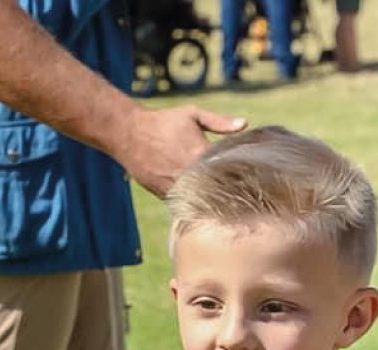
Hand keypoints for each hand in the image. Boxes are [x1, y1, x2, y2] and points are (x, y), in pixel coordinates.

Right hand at [124, 105, 246, 197]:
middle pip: (216, 190)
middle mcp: (188, 174)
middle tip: (241, 197)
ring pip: (199, 201)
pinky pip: (183, 204)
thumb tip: (244, 124)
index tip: (249, 180)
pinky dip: (192, 203)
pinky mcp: (164, 195)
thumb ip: (219, 122)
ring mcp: (175, 187)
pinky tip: (201, 204)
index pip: (228, 171)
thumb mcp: (192, 115)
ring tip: (223, 204)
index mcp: (200, 154)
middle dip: (227, 192)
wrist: (128, 132)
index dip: (239, 176)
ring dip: (209, 201)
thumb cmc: (163, 122)